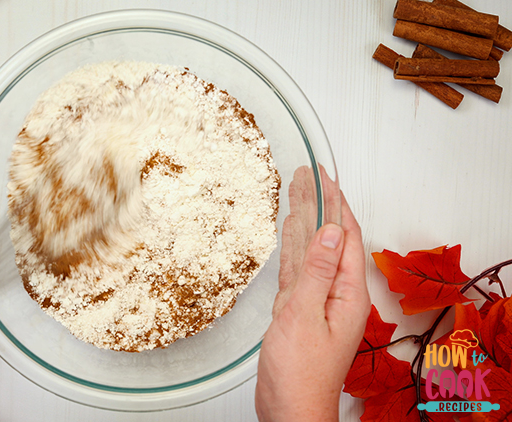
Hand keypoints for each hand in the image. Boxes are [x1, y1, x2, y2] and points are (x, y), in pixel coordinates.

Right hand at [255, 193, 369, 421]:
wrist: (289, 409)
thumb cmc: (300, 373)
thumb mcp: (305, 315)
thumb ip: (318, 271)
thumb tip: (332, 232)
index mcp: (348, 293)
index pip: (347, 236)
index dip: (337, 203)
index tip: (325, 176)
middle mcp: (336, 293)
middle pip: (331, 239)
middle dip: (321, 205)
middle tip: (308, 176)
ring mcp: (317, 301)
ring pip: (313, 251)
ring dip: (306, 221)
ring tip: (297, 193)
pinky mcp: (299, 310)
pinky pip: (299, 270)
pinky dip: (294, 248)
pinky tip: (290, 232)